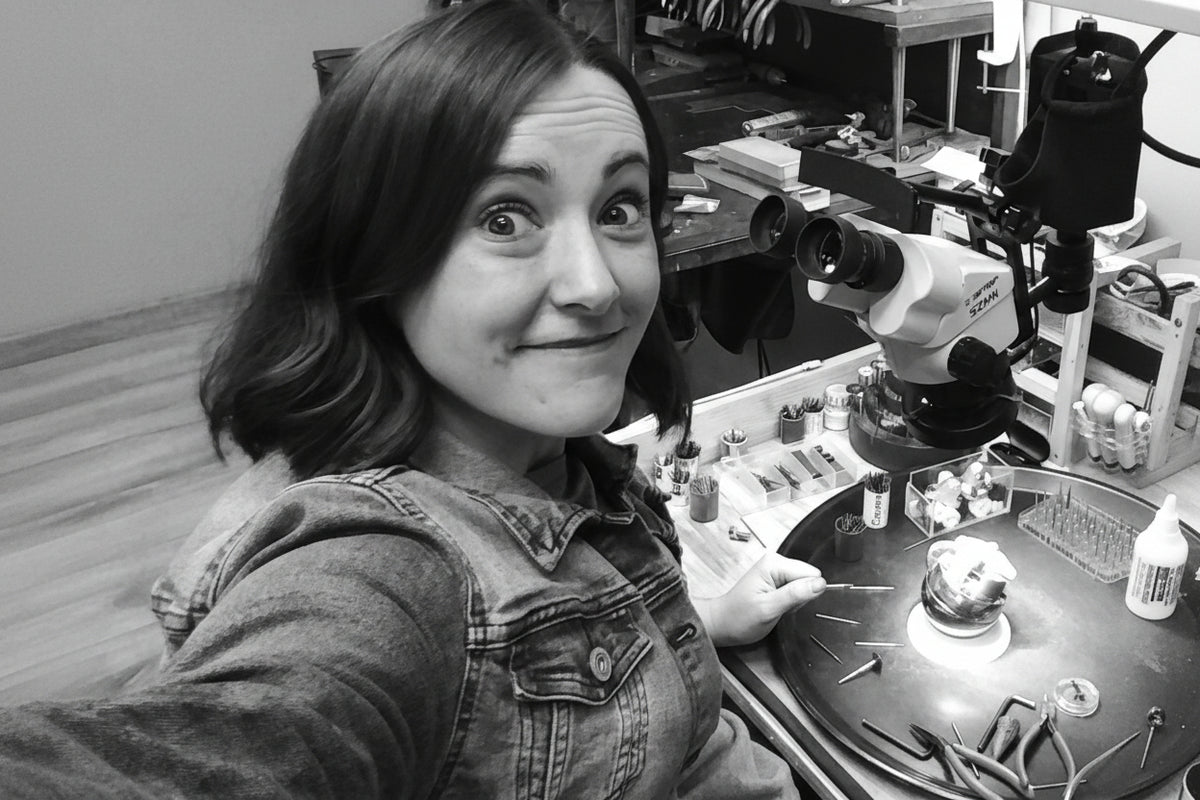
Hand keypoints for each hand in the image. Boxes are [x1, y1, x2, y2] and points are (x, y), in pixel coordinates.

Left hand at [694, 553, 825, 647]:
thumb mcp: (769, 608)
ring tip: (775, 608)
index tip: (788, 604)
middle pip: (808, 579)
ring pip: (804, 586)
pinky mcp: (776, 581)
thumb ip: (795, 594)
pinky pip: (796, 591)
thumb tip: (820, 584)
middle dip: (799, 598)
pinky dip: (790, 603)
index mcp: (774, 564)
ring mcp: (776, 571)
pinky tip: (776, 607)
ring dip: (794, 602)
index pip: (811, 573)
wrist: (724, 624)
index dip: (804, 593)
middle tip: (779, 607)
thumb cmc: (740, 618)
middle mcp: (776, 563)